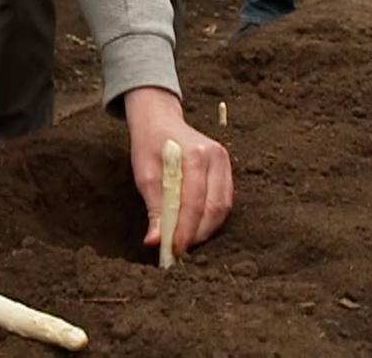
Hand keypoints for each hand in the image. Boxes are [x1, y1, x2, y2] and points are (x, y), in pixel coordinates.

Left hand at [124, 86, 232, 258]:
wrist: (160, 121)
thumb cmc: (149, 145)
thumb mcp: (145, 175)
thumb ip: (155, 208)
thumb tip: (155, 241)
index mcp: (195, 155)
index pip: (194, 202)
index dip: (185, 230)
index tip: (174, 249)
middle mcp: (216, 157)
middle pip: (214, 207)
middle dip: (197, 234)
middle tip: (180, 251)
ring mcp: (225, 162)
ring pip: (223, 207)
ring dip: (206, 229)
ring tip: (187, 242)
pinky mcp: (227, 169)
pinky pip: (224, 201)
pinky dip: (212, 218)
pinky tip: (196, 227)